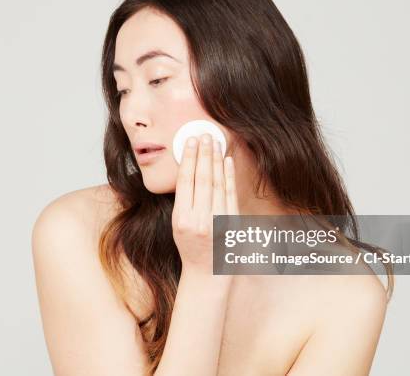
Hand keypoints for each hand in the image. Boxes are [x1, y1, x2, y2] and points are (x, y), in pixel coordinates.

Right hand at [172, 133, 239, 275]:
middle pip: (202, 179)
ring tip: (214, 143)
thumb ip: (183, 201)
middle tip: (204, 135)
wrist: (206, 274)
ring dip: (216, 161)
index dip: (188, 159)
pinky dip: (228, 176)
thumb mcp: (178, 226)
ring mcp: (217, 222)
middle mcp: (199, 220)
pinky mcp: (231, 224)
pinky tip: (226, 162)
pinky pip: (229, 195)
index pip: (185, 182)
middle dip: (203, 155)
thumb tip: (189, 170)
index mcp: (182, 219)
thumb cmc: (190, 248)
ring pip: (216, 184)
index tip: (190, 142)